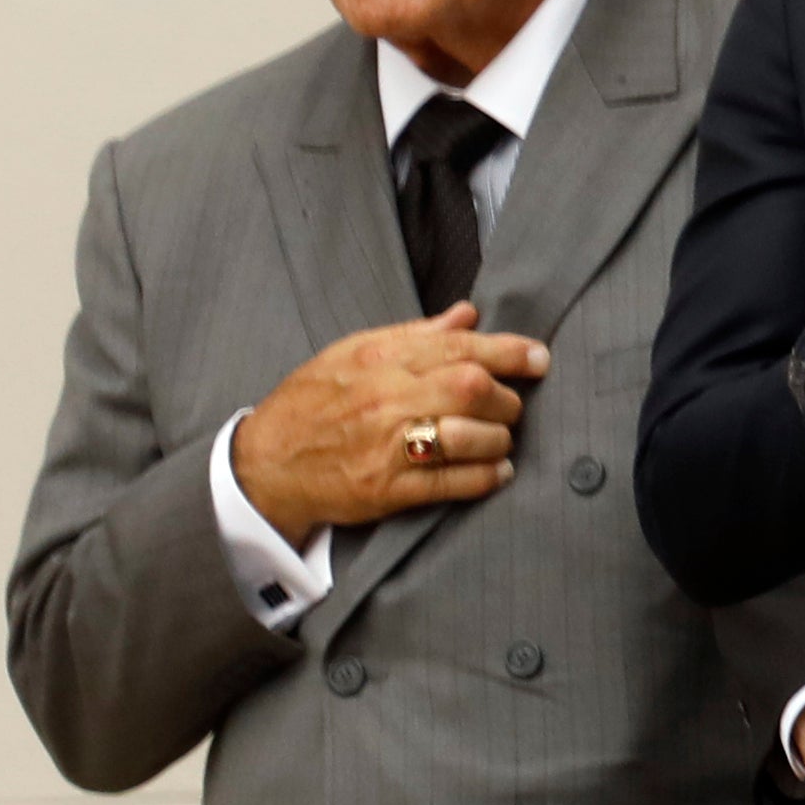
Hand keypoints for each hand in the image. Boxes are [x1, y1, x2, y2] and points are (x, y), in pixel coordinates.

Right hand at [229, 303, 547, 538]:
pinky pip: (451, 483)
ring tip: (501, 439)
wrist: (265, 463)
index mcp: (378, 360)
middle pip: (471, 387)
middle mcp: (385, 400)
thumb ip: (415, 335)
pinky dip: (485, 477)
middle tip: (512, 404)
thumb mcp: (353, 354)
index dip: (509, 352)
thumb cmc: (312, 403)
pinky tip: (497, 472)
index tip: (539, 358)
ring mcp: (386, 447)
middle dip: (506, 397)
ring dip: (499, 438)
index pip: (459, 347)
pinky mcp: (386, 490)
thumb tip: (468, 314)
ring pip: (468, 436)